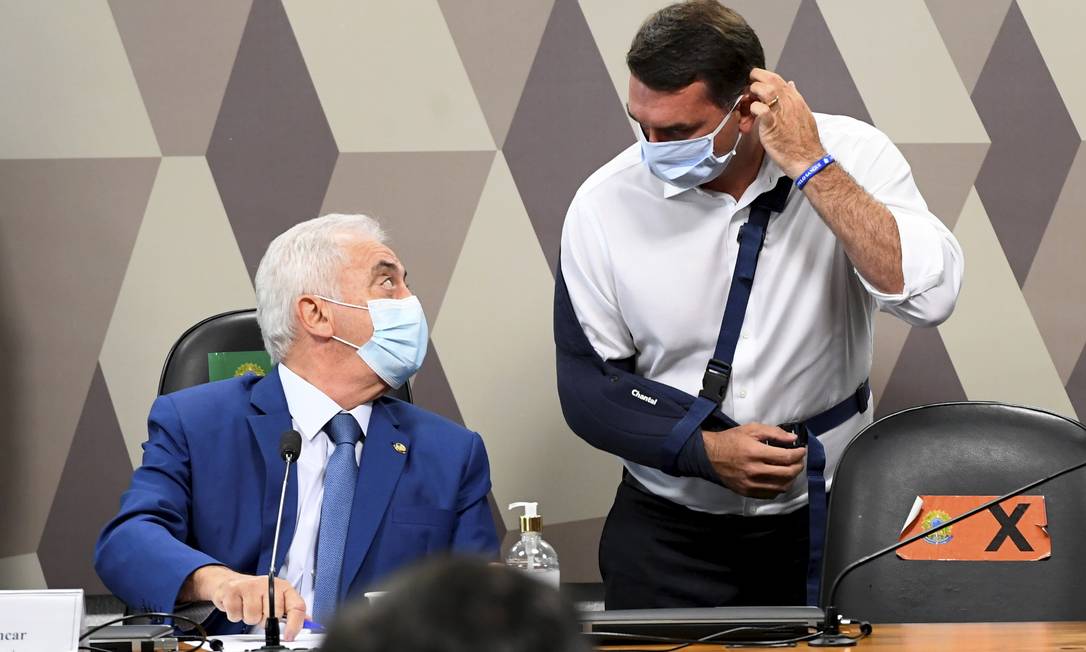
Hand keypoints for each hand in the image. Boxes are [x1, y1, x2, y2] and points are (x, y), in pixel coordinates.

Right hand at [187, 565, 307, 640]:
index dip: (295, 624)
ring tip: (247, 607)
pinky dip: (236, 615)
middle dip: (265, 620)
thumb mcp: (277, 596)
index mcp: (282, 587)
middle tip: (260, 611)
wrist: (230, 582)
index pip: (297, 606)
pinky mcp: (233, 591)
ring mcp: (250, 586)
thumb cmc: (255, 591)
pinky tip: (238, 606)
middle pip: (273, 616)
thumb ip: (291, 609)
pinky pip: (237, 616)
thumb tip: (307, 620)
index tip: (290, 636)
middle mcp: (268, 584)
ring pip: (253, 618)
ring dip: (249, 618)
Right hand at [702, 423, 805, 498]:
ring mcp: (750, 484)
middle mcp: (754, 470)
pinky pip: (771, 494)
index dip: (799, 454)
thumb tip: (792, 438)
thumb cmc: (730, 440)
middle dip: (798, 465)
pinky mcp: (747, 492)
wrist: (709, 455)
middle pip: (787, 473)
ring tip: (791, 469)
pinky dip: (779, 487)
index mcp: (755, 452)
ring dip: (791, 478)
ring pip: (782, 486)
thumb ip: (774, 432)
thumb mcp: (751, 429)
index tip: (802, 450)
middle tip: (799, 460)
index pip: (786, 457)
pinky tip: (779, 479)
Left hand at [747, 68, 825, 178]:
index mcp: (795, 99)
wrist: (808, 159)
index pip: (778, 79)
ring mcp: (780, 112)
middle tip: (749, 88)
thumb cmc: (804, 141)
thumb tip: (791, 84)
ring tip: (750, 100)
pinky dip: (753, 109)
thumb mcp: (803, 113)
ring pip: (765, 89)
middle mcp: (788, 102)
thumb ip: (795, 98)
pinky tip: (751, 115)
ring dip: (754, 91)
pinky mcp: (772, 125)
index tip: (757, 83)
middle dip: (756, 79)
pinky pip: (760, 109)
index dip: (764, 77)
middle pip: (771, 79)